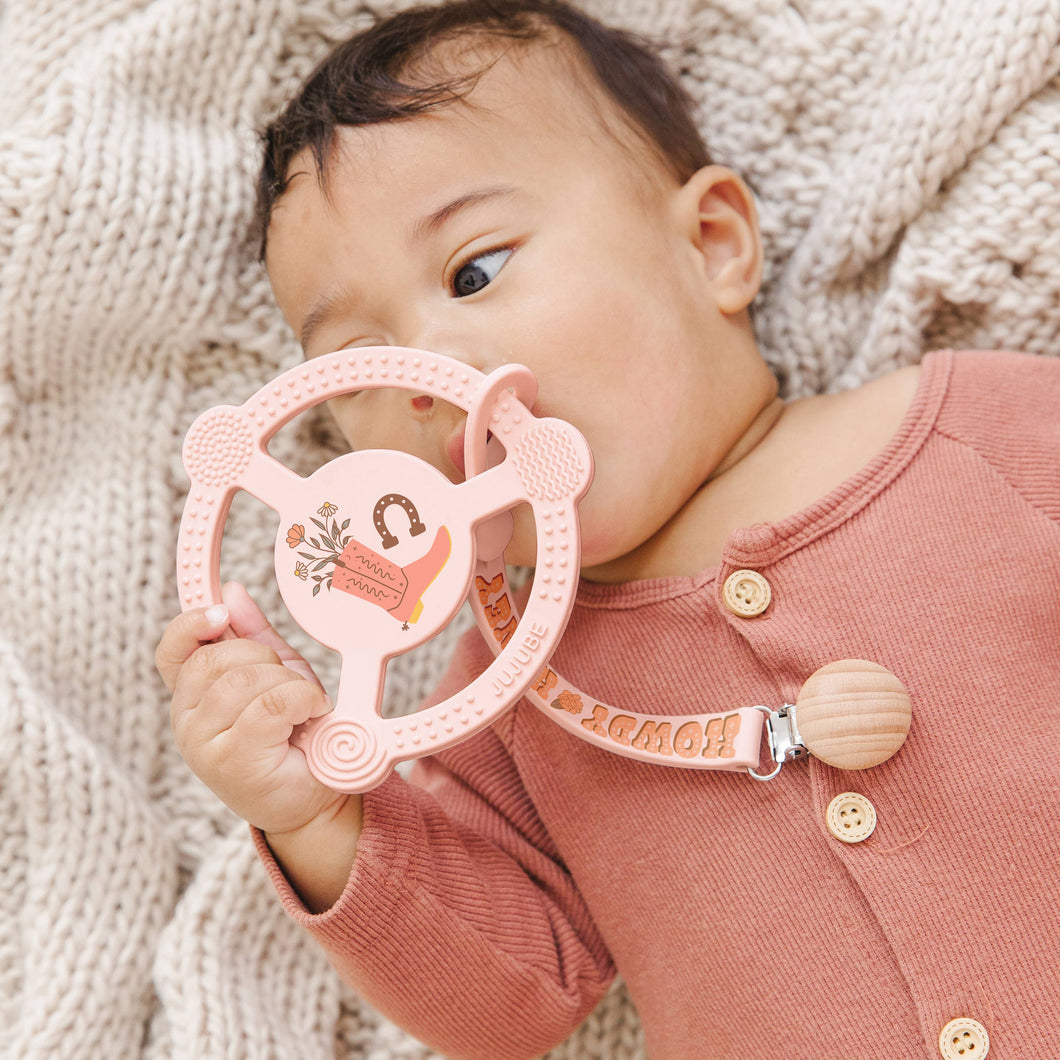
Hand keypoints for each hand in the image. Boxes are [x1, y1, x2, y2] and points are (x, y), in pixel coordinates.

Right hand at [156, 581, 343, 834]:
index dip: (191, 624)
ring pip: (244, 681)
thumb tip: (232, 591)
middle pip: (214, 660)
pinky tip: (312, 713)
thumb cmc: (292, 733)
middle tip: (287, 681)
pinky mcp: (232, 762)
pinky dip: (301, 700)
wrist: (314, 795)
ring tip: (304, 703)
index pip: (172, 652)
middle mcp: (187, 721)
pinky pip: (269, 705)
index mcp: (191, 696)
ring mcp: (203, 745)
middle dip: (262, 657)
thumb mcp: (275, 673)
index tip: (221, 612)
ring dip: (288, 683)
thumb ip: (251, 634)